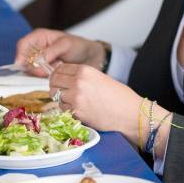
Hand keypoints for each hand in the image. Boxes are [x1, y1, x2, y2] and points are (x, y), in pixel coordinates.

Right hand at [15, 29, 103, 76]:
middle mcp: (37, 48)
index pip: (23, 44)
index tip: (22, 65)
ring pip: (30, 69)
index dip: (20, 54)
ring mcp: (40, 60)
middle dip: (32, 66)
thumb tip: (37, 61)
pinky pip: (38, 75)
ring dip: (40, 72)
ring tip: (56, 68)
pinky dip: (45, 76)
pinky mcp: (44, 70)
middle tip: (44, 71)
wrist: (90, 57)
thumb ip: (51, 52)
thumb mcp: (65, 45)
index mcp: (40, 36)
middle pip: (24, 59)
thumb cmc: (79, 46)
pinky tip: (56, 72)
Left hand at [49, 63, 171, 154]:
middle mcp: (78, 82)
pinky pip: (62, 109)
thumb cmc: (120, 96)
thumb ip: (83, 76)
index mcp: (85, 70)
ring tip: (72, 100)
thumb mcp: (100, 78)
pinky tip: (77, 109)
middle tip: (61, 90)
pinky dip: (66, 109)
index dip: (58, 73)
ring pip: (55, 95)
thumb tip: (65, 78)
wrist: (130, 114)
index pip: (60, 68)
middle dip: (56, 85)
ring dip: (61, 98)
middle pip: (54, 81)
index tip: (59, 78)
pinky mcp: (76, 113)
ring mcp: (76, 98)